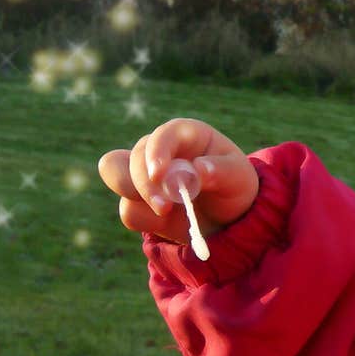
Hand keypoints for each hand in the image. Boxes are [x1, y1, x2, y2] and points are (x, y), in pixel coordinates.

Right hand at [97, 117, 259, 243]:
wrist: (228, 219)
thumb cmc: (234, 187)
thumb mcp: (239, 178)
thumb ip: (221, 171)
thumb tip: (198, 169)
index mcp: (185, 134)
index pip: (164, 134)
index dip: (157, 151)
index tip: (159, 175)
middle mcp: (159, 149)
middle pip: (134, 156)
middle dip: (143, 183)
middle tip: (165, 207)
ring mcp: (144, 173)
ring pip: (116, 174)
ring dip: (136, 197)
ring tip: (165, 212)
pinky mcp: (137, 200)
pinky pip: (128, 209)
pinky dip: (145, 219)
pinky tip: (166, 221)